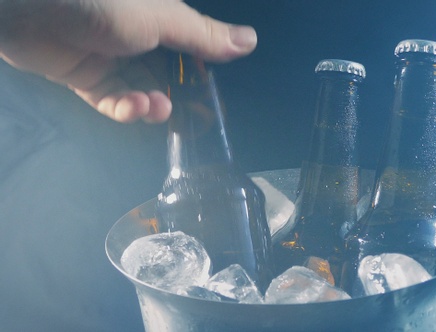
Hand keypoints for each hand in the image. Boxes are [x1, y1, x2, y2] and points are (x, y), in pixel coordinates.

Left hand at [0, 0, 256, 122]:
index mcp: (158, 16)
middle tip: (195, 118)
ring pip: (140, 89)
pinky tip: (134, 108)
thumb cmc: (107, 3)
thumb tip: (252, 41)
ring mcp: (108, 57)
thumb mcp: (164, 18)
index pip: (188, 46)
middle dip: (178, 95)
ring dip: (152, 103)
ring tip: (159, 108)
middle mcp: (135, 36)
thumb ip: (203, 36)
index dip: (201, 71)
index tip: (213, 95)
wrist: (32, 6)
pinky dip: (124, 108)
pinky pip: (110, 99)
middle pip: (165, 73)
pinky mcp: (83, 76)